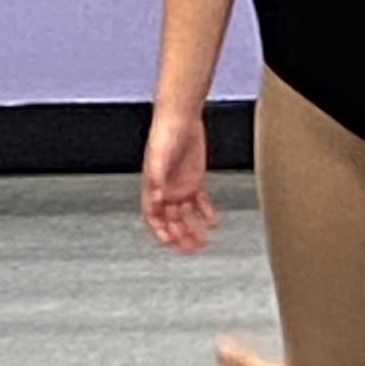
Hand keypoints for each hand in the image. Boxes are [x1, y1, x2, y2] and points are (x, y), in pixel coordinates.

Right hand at [142, 112, 216, 252]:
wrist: (180, 118)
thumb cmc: (165, 133)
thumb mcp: (159, 155)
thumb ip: (157, 175)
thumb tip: (157, 195)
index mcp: (154, 187)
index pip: (153, 216)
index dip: (160, 231)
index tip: (169, 242)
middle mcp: (166, 190)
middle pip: (171, 220)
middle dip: (179, 235)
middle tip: (190, 247)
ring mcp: (180, 186)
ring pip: (185, 215)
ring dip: (192, 229)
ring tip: (202, 241)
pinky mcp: (193, 180)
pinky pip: (199, 203)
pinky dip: (204, 213)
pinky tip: (211, 222)